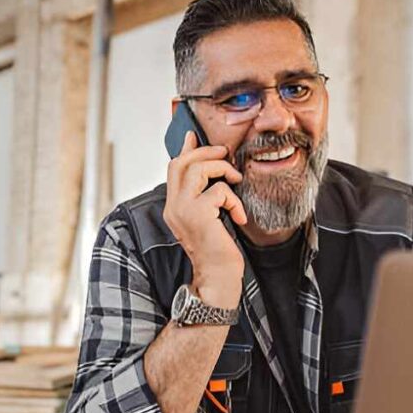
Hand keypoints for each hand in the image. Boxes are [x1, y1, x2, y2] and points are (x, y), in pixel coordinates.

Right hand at [163, 131, 245, 308]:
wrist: (218, 277)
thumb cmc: (218, 250)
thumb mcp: (209, 218)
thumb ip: (206, 196)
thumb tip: (214, 174)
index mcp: (174, 207)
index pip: (173, 169)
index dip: (184, 149)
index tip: (193, 136)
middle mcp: (173, 206)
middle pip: (181, 163)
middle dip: (206, 153)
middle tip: (226, 154)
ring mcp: (183, 210)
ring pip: (197, 169)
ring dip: (222, 170)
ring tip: (235, 181)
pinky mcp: (197, 214)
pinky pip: (219, 190)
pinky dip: (234, 199)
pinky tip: (239, 216)